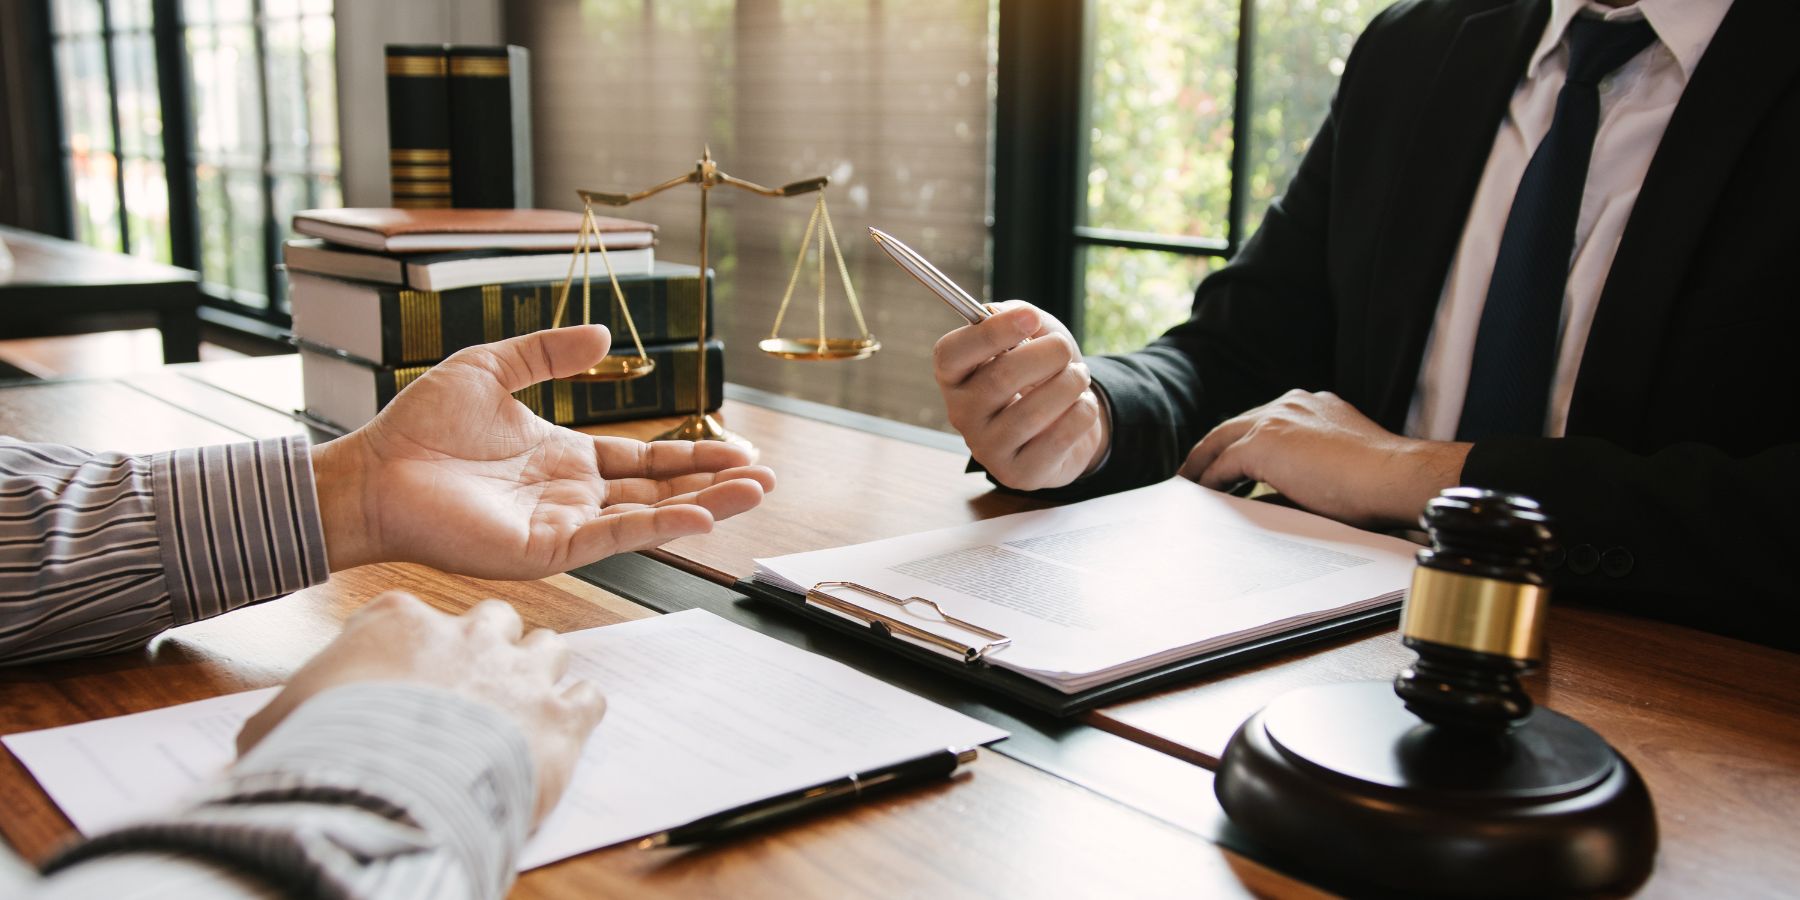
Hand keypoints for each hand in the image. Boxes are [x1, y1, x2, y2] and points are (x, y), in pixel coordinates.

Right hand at [237, 592, 603, 823]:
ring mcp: (520, 672)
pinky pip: (587, 697)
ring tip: (523, 704)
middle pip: (493, 619)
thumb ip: (288, 714)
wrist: (387, 790)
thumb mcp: (281, 723)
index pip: (413, 614)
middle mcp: (467, 634)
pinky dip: (578, 712)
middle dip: (488, 645)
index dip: (413, 645)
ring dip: (537, 672)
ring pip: (549, 647)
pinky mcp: (562, 717)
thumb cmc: (329, 753)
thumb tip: (263, 737)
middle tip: (474, 683)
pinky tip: (562, 730)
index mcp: (399, 622)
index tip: (408, 670)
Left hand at [309, 325, 775, 577]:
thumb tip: (605, 336)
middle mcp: (573, 498)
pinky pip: (613, 539)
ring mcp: (563, 527)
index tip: (740, 449)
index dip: (693, 457)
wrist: (373, 470)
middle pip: (661, 493)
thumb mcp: (494, 368)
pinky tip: (700, 516)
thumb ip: (549, 352)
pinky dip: (659, 530)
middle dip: (716, 484)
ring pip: (649, 518)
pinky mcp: (544, 549)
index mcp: (566, 460)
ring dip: (705, 506)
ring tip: (756, 493)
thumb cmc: (420, 427)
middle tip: (768, 476)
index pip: (646, 463)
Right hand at [933, 302, 1108, 490]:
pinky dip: (1082, 412)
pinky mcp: (1017, 473)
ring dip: (1069, 383)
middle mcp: (961, 413)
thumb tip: (1022, 317)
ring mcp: (987, 448)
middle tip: (1064, 350)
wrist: (1065, 422)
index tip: (1030, 317)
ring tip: (1079, 377)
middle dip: (1048, 355)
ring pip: (1033, 411)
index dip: (991, 332)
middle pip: (1000, 377)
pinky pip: (1057, 438)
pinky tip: (1081, 406)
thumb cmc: (1040, 373)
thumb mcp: (1029, 334)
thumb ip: (1019, 317)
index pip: (954, 353)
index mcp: (954, 376)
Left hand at [1177, 390, 1469, 527]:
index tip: (1228, 464)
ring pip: (1222, 441)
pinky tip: (1199, 495)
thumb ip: (1298, 476)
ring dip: (1202, 464)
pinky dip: (1208, 481)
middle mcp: (1290, 404)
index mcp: (1311, 406)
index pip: (1263, 422)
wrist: (1394, 476)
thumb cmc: (1378, 484)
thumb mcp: (1333, 471)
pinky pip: (1223, 465)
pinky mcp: (1263, 443)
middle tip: (1194, 472)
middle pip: (1235, 426)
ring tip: (1188, 485)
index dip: (1241, 443)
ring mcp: (1275, 419)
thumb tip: (1262, 501)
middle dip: (1212, 449)